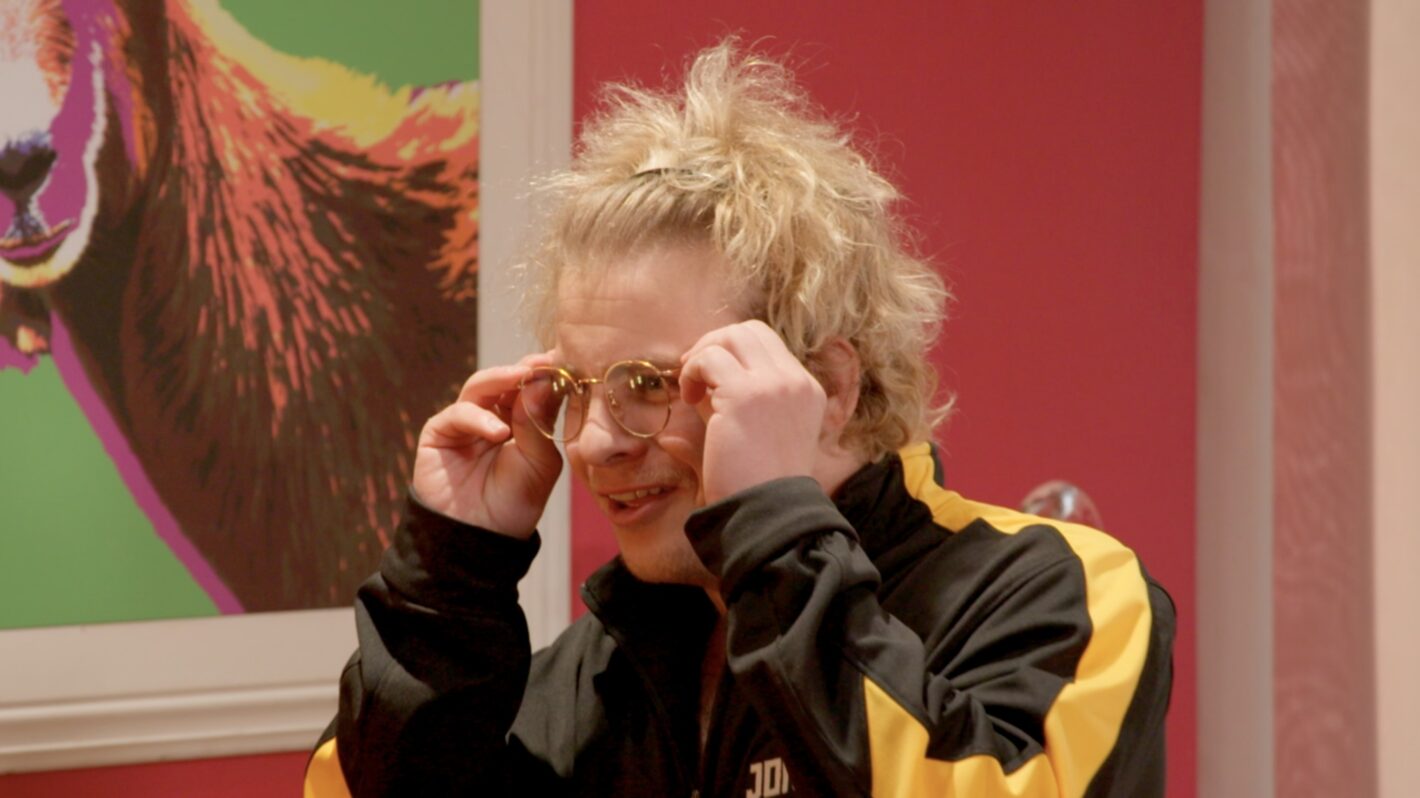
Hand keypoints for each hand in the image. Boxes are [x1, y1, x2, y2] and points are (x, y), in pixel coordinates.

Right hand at [411, 353, 562, 537]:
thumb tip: (540, 381)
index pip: (532, 388)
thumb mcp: (540, 463)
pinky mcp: (439, 433)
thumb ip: (540, 422)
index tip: (565, 361)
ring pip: (480, 386)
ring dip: (502, 380)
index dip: (546, 374)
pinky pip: (458, 413)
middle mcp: (493, 416)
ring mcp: (465, 422)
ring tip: (523, 380)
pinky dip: (479, 418)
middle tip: (543, 362)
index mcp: (521, 421)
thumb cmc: (514, 502)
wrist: (482, 538)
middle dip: (525, 369)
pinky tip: (499, 432)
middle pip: (506, 380)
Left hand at [679, 320, 826, 503]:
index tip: (709, 381)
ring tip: (690, 390)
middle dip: (716, 345)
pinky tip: (687, 399)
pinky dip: (692, 371)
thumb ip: (731, 409)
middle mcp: (796, 382)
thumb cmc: (758, 487)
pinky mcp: (746, 393)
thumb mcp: (754, 438)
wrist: (766, 514)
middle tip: (693, 375)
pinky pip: (709, 358)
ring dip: (702, 355)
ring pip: (731, 335)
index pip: (768, 347)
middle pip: (750, 331)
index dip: (733, 354)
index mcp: (807, 392)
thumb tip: (695, 391)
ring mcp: (775, 384)